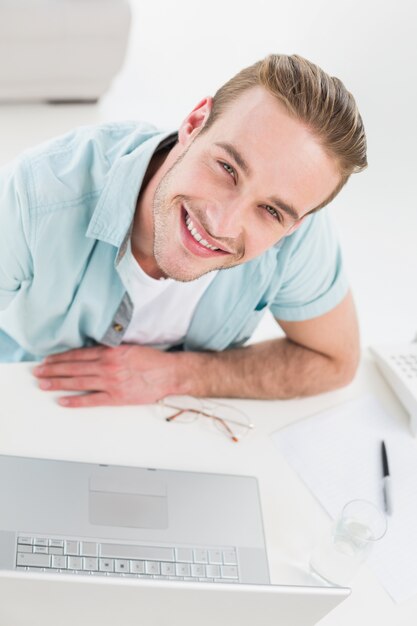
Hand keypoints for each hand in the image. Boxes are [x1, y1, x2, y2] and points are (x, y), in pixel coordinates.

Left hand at [33, 344, 182, 407]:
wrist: (169, 373)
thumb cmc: (152, 360)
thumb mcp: (128, 347)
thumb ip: (109, 349)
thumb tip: (90, 352)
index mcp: (110, 352)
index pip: (78, 355)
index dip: (60, 358)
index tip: (47, 360)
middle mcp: (107, 366)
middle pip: (73, 368)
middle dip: (53, 370)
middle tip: (37, 372)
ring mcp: (111, 382)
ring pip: (78, 382)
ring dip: (58, 383)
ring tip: (44, 384)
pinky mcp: (117, 397)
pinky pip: (91, 400)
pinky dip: (76, 401)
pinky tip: (63, 401)